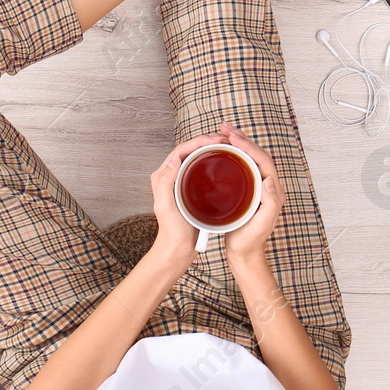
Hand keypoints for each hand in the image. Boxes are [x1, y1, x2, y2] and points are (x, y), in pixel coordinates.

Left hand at [148, 134, 221, 268]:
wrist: (178, 249)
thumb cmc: (172, 231)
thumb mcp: (166, 207)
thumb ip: (165, 183)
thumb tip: (173, 159)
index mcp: (162, 176)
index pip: (180, 151)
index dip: (198, 141)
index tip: (216, 140)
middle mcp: (170, 176)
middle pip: (189, 151)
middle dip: (206, 141)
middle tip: (226, 140)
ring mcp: (181, 182)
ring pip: (196, 158)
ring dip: (210, 149)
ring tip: (227, 146)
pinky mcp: (191, 190)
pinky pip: (201, 169)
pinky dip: (212, 161)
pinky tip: (224, 162)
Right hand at [213, 125, 281, 269]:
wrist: (244, 255)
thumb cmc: (250, 241)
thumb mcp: (260, 225)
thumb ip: (270, 203)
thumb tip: (270, 179)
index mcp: (273, 190)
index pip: (262, 160)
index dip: (248, 145)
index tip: (232, 136)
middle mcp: (267, 185)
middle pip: (255, 154)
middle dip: (241, 138)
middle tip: (224, 127)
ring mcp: (257, 187)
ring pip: (248, 158)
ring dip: (236, 143)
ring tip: (222, 133)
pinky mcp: (247, 190)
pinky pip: (241, 166)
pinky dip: (232, 155)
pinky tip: (221, 151)